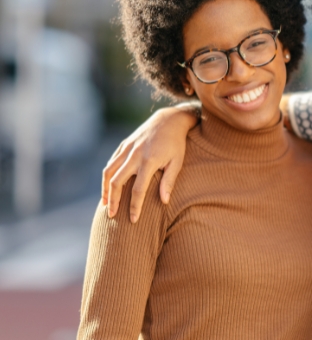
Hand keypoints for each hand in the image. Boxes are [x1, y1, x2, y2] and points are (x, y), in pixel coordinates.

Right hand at [101, 105, 197, 222]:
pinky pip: (111, 162)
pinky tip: (108, 186)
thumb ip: (169, 181)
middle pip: (117, 182)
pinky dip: (107, 176)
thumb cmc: (176, 144)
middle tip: (112, 216)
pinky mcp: (123, 144)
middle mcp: (134, 155)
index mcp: (149, 161)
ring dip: (105, 189)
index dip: (135, 206)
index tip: (133, 219)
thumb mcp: (178, 162)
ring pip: (109, 172)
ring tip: (105, 203)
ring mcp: (126, 149)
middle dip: (113, 201)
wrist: (168, 120)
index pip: (138, 189)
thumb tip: (164, 202)